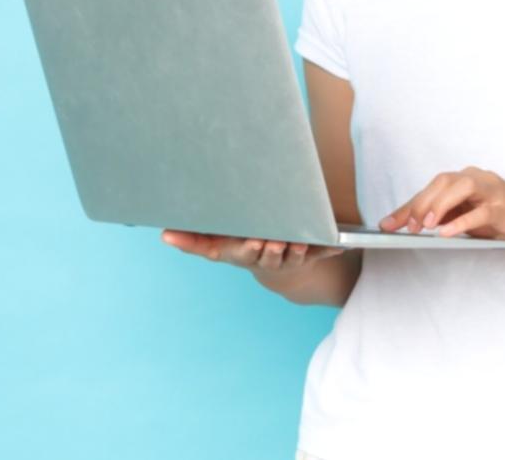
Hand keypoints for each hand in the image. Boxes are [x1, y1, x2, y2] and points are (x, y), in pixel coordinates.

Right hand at [160, 229, 347, 271]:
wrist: (280, 269)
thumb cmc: (243, 249)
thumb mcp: (217, 247)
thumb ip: (192, 241)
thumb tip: (163, 234)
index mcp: (245, 254)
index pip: (242, 254)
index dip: (248, 249)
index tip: (252, 243)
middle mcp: (268, 258)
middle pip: (269, 255)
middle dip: (272, 249)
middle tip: (273, 240)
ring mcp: (290, 257)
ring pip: (295, 254)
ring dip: (299, 249)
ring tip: (300, 240)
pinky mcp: (312, 254)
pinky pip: (323, 251)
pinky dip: (330, 248)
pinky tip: (341, 245)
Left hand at [378, 166, 504, 253]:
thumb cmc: (499, 221)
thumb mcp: (466, 218)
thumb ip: (442, 218)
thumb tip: (409, 225)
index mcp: (465, 179)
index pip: (431, 188)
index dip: (408, 205)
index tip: (387, 224)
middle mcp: (478, 178)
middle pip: (443, 182)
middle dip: (421, 204)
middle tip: (407, 226)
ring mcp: (493, 190)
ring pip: (462, 187)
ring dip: (440, 205)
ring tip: (426, 226)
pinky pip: (481, 211)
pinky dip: (462, 222)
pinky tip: (446, 233)